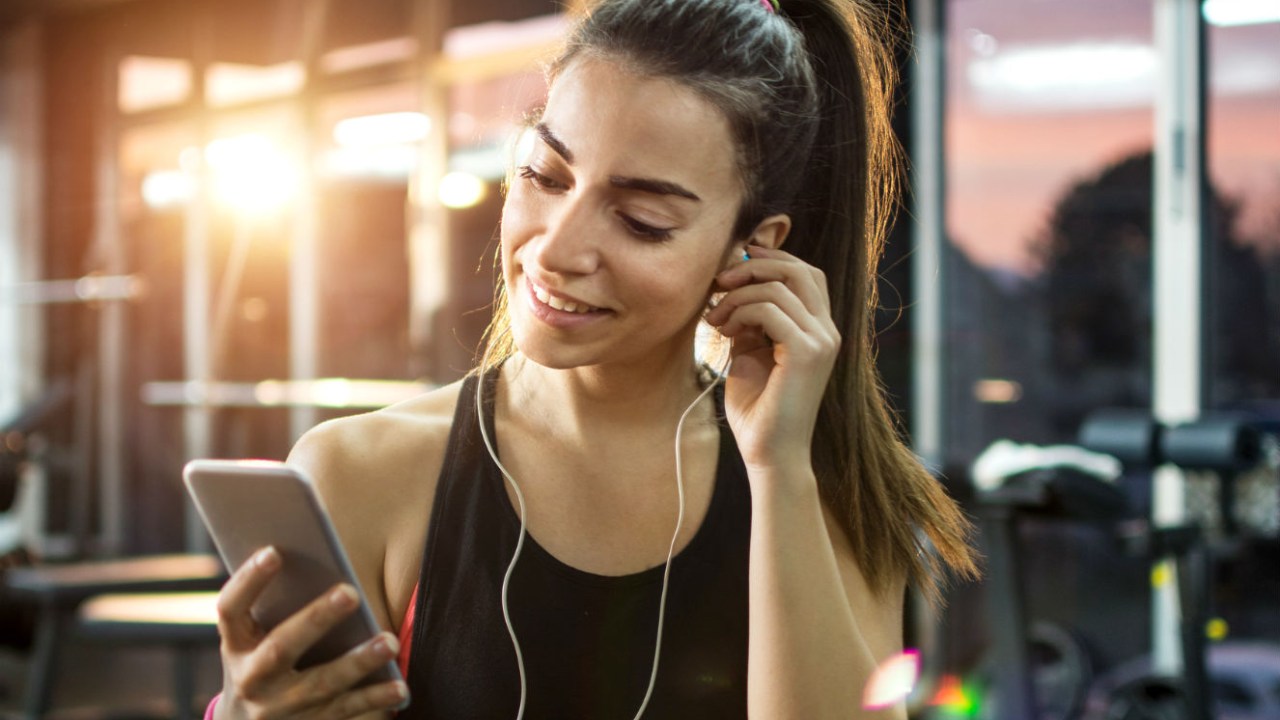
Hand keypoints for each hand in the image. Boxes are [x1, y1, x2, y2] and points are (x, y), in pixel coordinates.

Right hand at [214, 547, 408, 718]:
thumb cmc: (265, 661)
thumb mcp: (256, 639)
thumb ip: (277, 606)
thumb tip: (321, 556)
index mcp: (236, 646)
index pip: (231, 610)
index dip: (249, 581)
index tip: (274, 551)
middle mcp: (250, 679)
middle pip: (281, 648)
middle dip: (316, 619)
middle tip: (351, 592)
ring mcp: (277, 708)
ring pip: (320, 684)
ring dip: (357, 662)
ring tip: (389, 641)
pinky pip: (343, 711)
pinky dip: (374, 699)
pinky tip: (399, 686)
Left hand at [704, 245, 839, 476]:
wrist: (769, 454)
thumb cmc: (758, 410)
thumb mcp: (750, 353)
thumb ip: (750, 320)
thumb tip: (734, 288)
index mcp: (819, 330)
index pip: (805, 273)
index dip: (770, 261)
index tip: (731, 272)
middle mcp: (827, 331)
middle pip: (799, 269)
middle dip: (753, 267)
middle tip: (719, 282)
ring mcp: (821, 340)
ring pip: (778, 287)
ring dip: (737, 295)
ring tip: (715, 320)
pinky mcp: (806, 352)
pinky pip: (768, 310)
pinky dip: (739, 312)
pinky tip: (725, 332)